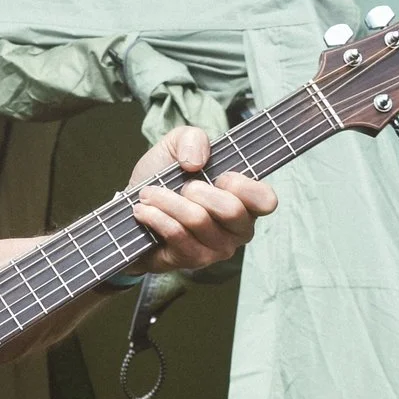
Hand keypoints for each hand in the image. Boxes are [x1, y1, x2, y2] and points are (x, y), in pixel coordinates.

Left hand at [126, 126, 278, 271]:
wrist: (133, 207)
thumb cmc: (165, 177)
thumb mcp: (178, 144)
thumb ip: (193, 138)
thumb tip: (196, 162)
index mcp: (246, 201)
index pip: (266, 200)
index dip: (241, 185)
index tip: (219, 176)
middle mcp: (238, 229)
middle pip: (231, 211)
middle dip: (197, 191)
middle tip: (181, 186)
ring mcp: (217, 249)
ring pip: (198, 221)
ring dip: (168, 201)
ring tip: (149, 194)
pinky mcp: (192, 261)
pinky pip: (177, 235)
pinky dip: (156, 217)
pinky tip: (143, 210)